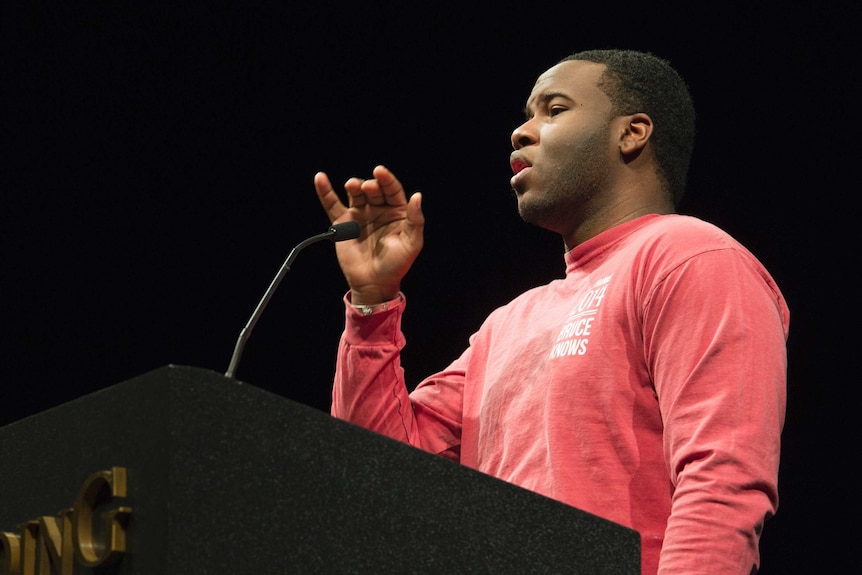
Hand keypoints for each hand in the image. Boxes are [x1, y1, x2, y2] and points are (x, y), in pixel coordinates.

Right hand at [314, 165, 423, 304]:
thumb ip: (415, 220)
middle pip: (373, 190)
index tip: (380, 171)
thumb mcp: (411, 243)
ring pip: (355, 194)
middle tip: (368, 188)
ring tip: (351, 185)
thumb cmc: (396, 265)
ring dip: (353, 186)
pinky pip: (332, 205)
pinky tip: (320, 177)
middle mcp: (378, 209)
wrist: (374, 283)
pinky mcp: (343, 224)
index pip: (392, 190)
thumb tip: (417, 195)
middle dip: (370, 185)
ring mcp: (359, 215)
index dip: (387, 180)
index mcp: (396, 211)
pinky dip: (325, 192)